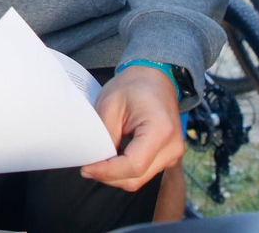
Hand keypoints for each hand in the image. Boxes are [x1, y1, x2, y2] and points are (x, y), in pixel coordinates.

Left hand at [82, 65, 183, 191]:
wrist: (155, 78)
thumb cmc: (134, 86)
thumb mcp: (111, 104)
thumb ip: (105, 135)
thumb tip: (96, 161)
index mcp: (161, 130)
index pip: (134, 165)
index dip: (107, 172)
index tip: (86, 168)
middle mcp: (172, 147)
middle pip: (136, 177)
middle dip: (109, 176)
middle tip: (87, 165)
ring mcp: (173, 154)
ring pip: (139, 179)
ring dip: (116, 175)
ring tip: (98, 160)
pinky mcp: (167, 157)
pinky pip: (144, 172)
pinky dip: (125, 170)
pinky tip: (112, 158)